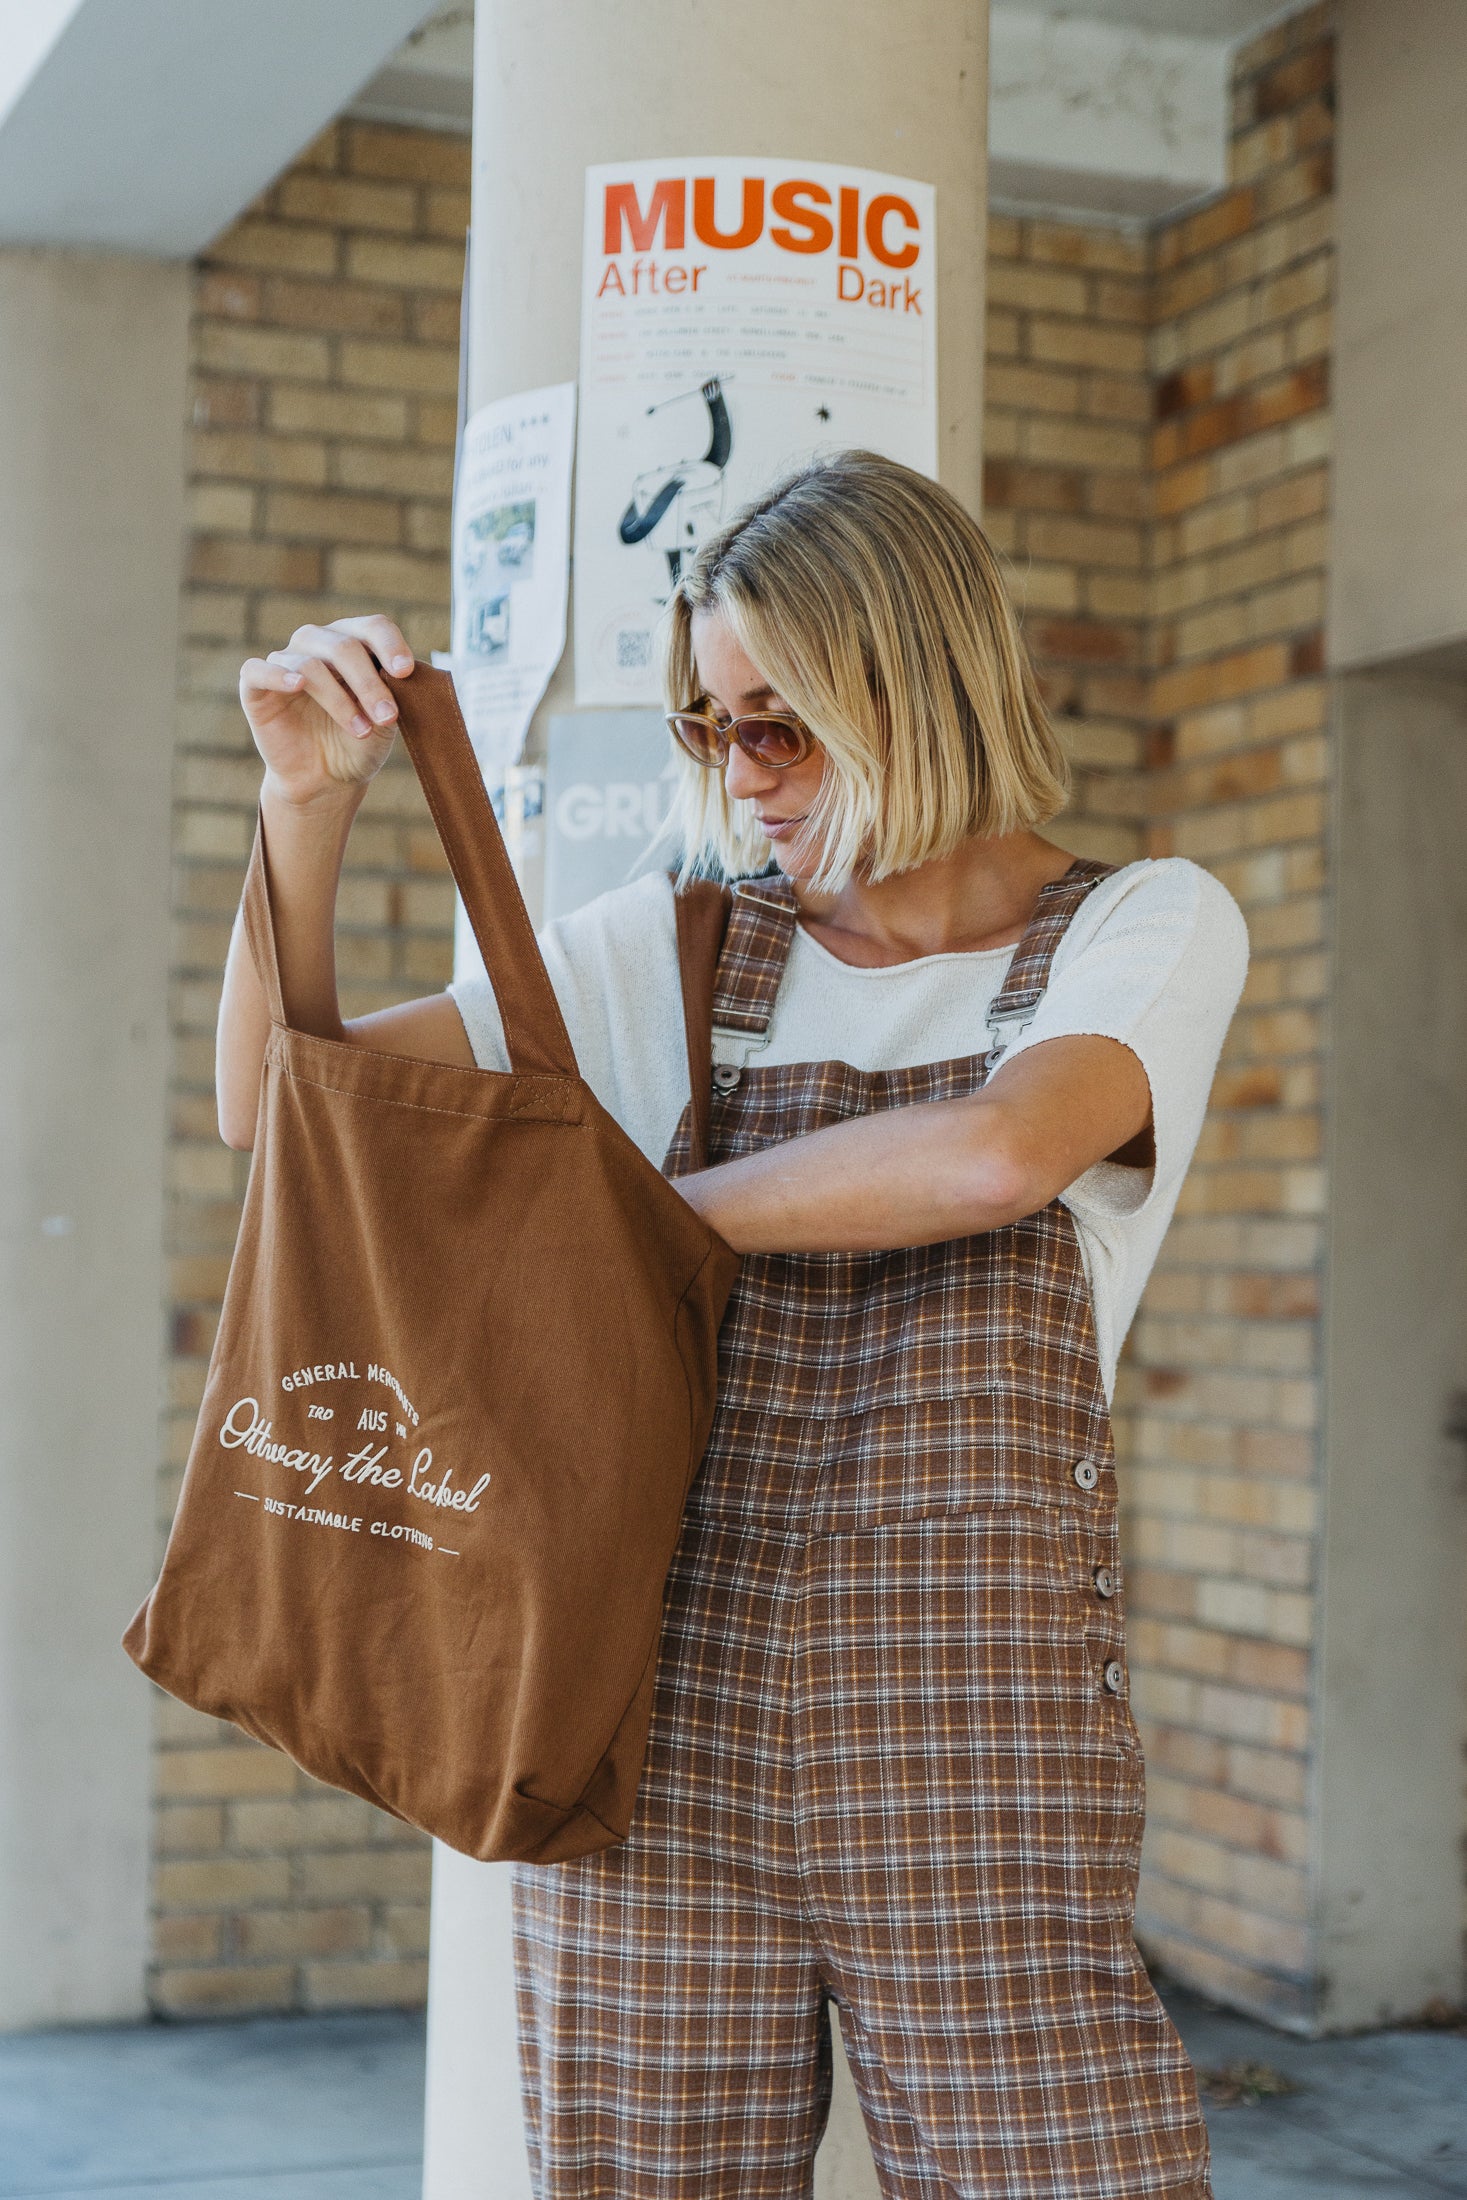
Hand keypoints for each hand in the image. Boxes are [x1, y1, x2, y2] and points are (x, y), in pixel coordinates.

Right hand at [239, 615, 414, 806]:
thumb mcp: (385, 721)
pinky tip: (297, 684)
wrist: (327, 781)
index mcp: (353, 642)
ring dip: (339, 699)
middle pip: (344, 646)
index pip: (372, 627)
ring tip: (362, 730)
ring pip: (310, 664)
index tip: (405, 672)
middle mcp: (317, 643)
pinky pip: (258, 669)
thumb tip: (395, 670)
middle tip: (388, 717)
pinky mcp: (255, 685)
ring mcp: (285, 661)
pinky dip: (278, 675)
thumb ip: (391, 692)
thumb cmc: (359, 744)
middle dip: (369, 683)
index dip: (390, 645)